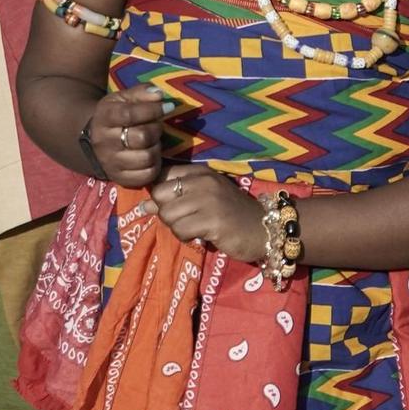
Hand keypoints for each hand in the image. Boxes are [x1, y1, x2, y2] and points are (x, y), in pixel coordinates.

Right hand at [85, 86, 167, 186]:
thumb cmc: (115, 115)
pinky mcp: (120, 179)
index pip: (130, 115)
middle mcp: (104, 142)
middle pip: (141, 137)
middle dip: (156, 129)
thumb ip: (141, 92)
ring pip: (146, 157)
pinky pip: (147, 175)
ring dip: (156, 148)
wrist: (94, 141)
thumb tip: (159, 95)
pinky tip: (151, 155)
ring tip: (153, 141)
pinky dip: (155, 165)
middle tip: (156, 126)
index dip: (152, 110)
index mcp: (104, 117)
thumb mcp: (123, 98)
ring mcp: (111, 163)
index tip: (167, 107)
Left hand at [143, 164, 265, 259]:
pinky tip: (200, 236)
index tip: (172, 205)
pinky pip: (181, 230)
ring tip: (194, 229)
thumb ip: (175, 198)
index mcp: (200, 172)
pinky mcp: (213, 220)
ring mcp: (209, 199)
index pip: (161, 176)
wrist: (265, 229)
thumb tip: (144, 206)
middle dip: (166, 212)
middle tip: (184, 220)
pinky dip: (186, 237)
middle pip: (159, 195)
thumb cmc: (231, 214)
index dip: (160, 195)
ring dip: (177, 228)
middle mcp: (203, 181)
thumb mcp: (204, 198)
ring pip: (167, 215)